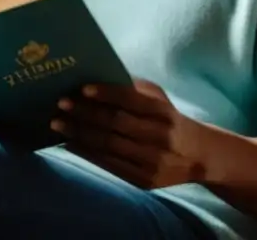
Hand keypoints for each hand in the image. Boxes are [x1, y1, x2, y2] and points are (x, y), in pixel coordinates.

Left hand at [51, 78, 211, 189]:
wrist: (199, 157)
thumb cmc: (169, 119)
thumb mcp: (160, 99)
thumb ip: (134, 89)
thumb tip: (97, 76)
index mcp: (163, 112)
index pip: (131, 100)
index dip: (106, 93)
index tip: (81, 88)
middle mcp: (159, 137)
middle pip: (115, 123)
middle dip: (85, 113)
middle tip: (60, 104)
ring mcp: (151, 162)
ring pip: (108, 146)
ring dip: (79, 133)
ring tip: (57, 123)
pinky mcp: (143, 180)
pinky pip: (109, 165)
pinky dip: (86, 152)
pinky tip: (69, 142)